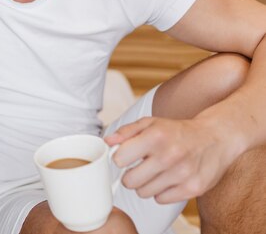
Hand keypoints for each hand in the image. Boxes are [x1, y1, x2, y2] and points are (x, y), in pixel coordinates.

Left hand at [104, 116, 237, 203]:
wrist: (215, 138)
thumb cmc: (178, 131)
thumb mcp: (151, 123)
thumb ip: (126, 132)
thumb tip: (107, 142)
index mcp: (156, 136)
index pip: (119, 159)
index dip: (120, 158)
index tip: (126, 157)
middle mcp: (169, 155)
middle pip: (129, 181)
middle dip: (130, 175)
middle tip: (139, 168)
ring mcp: (182, 174)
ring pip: (143, 193)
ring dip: (145, 184)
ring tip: (155, 172)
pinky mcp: (193, 188)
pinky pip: (161, 200)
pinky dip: (161, 192)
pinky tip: (168, 179)